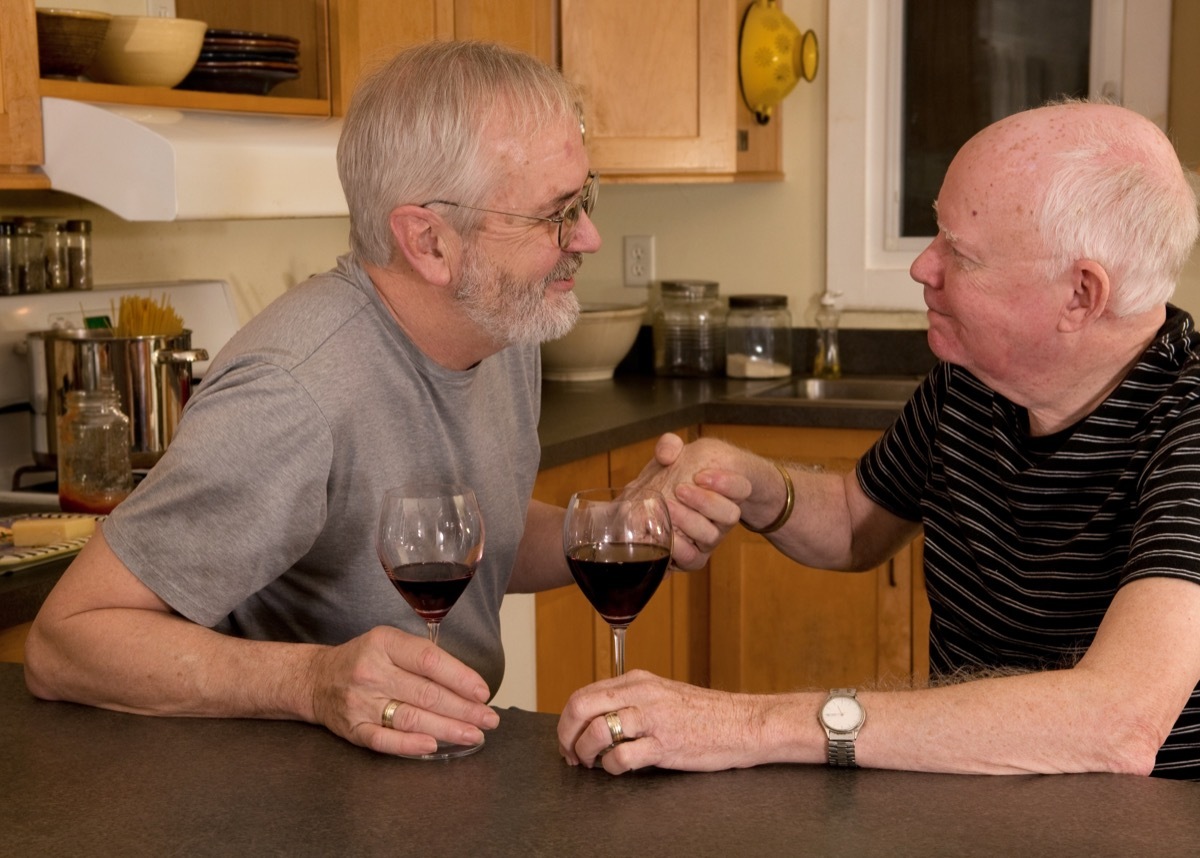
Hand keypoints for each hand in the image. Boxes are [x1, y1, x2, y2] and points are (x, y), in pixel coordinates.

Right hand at [307, 625, 498, 755]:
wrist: (315, 679)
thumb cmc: (363, 659)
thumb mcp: (389, 642)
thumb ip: (422, 656)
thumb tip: (466, 682)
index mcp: (384, 644)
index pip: (430, 661)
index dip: (461, 677)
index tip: (483, 692)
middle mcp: (372, 672)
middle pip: (426, 693)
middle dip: (464, 709)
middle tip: (489, 719)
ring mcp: (361, 702)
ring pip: (411, 718)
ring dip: (448, 728)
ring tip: (473, 734)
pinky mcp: (353, 729)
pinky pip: (384, 740)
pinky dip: (410, 744)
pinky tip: (433, 746)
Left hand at [557, 669, 763, 773]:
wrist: (743, 723)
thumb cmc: (704, 713)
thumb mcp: (662, 694)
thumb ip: (631, 700)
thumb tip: (595, 718)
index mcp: (638, 680)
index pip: (583, 694)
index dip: (567, 720)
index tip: (567, 739)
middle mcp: (642, 694)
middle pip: (582, 707)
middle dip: (567, 736)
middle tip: (570, 755)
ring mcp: (653, 718)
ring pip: (597, 731)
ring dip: (585, 753)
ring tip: (592, 764)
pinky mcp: (665, 745)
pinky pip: (622, 756)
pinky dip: (611, 767)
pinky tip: (618, 768)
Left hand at [626, 434, 751, 569]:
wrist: (667, 501)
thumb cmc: (679, 475)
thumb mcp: (681, 453)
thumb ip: (670, 446)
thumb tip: (666, 454)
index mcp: (729, 488)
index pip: (741, 487)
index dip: (726, 483)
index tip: (700, 474)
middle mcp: (723, 515)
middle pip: (729, 514)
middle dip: (705, 502)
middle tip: (680, 489)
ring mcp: (710, 536)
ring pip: (710, 536)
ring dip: (690, 522)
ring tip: (669, 507)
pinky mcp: (693, 554)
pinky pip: (694, 559)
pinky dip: (681, 550)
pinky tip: (667, 538)